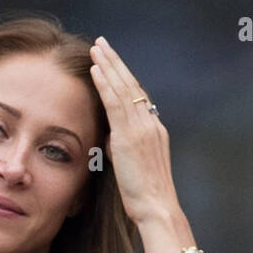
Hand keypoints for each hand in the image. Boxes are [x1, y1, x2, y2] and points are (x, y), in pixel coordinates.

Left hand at [88, 37, 185, 231]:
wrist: (158, 209)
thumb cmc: (147, 198)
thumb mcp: (135, 167)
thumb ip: (123, 148)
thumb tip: (109, 139)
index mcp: (155, 132)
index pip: (139, 97)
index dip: (125, 78)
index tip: (112, 63)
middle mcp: (152, 125)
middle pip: (132, 86)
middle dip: (116, 63)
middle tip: (103, 43)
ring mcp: (142, 128)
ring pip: (124, 89)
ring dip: (108, 65)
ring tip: (96, 47)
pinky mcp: (130, 136)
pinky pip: (116, 103)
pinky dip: (105, 83)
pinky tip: (95, 69)